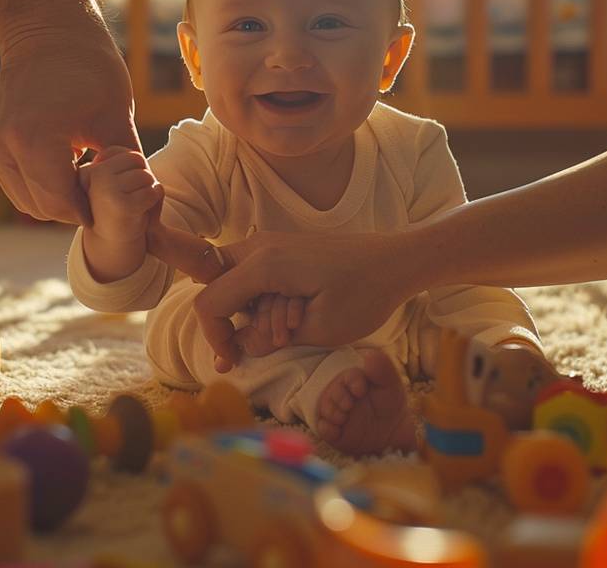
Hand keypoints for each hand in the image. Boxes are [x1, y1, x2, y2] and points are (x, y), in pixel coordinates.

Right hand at [0, 0, 141, 224]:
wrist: (50, 30)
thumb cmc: (90, 66)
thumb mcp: (116, 116)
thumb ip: (126, 163)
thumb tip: (144, 198)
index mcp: (32, 141)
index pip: (61, 203)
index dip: (92, 210)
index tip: (116, 204)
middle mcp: (2, 148)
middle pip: (41, 207)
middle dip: (75, 207)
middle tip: (105, 194)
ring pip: (25, 200)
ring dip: (56, 199)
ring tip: (88, 180)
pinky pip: (15, 183)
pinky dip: (41, 185)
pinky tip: (69, 167)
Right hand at [80, 147, 162, 243]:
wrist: (116, 242)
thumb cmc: (119, 206)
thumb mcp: (115, 180)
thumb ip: (122, 162)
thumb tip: (131, 155)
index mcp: (93, 169)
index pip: (131, 155)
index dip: (139, 171)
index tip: (126, 190)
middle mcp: (96, 177)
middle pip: (139, 161)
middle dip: (145, 177)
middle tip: (134, 197)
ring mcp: (108, 190)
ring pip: (146, 176)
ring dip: (150, 189)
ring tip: (137, 204)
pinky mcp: (123, 206)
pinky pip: (152, 191)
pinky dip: (155, 200)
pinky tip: (143, 210)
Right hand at [190, 229, 416, 370]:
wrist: (396, 261)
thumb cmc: (364, 294)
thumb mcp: (319, 329)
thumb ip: (270, 338)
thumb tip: (240, 346)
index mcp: (264, 265)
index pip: (210, 302)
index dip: (214, 337)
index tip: (232, 362)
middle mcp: (261, 247)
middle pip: (214, 286)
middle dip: (227, 322)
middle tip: (254, 349)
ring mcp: (271, 244)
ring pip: (232, 280)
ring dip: (249, 312)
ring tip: (288, 331)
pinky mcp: (283, 249)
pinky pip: (252, 274)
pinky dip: (262, 299)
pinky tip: (292, 315)